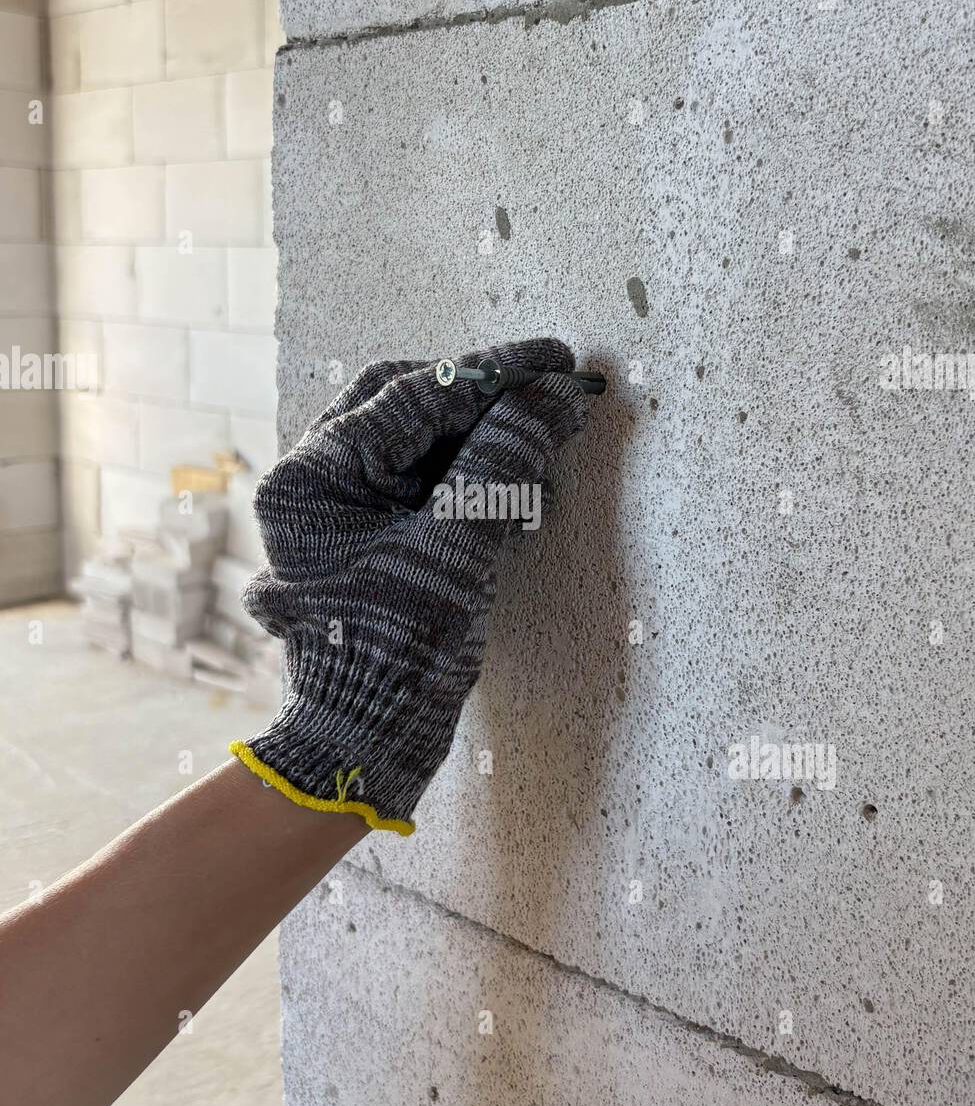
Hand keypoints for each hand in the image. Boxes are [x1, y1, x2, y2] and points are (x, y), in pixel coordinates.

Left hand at [230, 337, 590, 834]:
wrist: (367, 743)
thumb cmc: (397, 655)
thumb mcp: (457, 551)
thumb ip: (503, 464)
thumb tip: (554, 396)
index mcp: (311, 477)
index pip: (412, 396)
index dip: (494, 375)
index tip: (558, 362)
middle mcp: (311, 482)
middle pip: (407, 407)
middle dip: (484, 401)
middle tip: (552, 392)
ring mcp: (336, 509)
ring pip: (417, 443)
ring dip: (483, 441)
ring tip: (547, 448)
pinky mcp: (365, 536)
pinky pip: (421, 484)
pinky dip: (473, 480)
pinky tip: (522, 491)